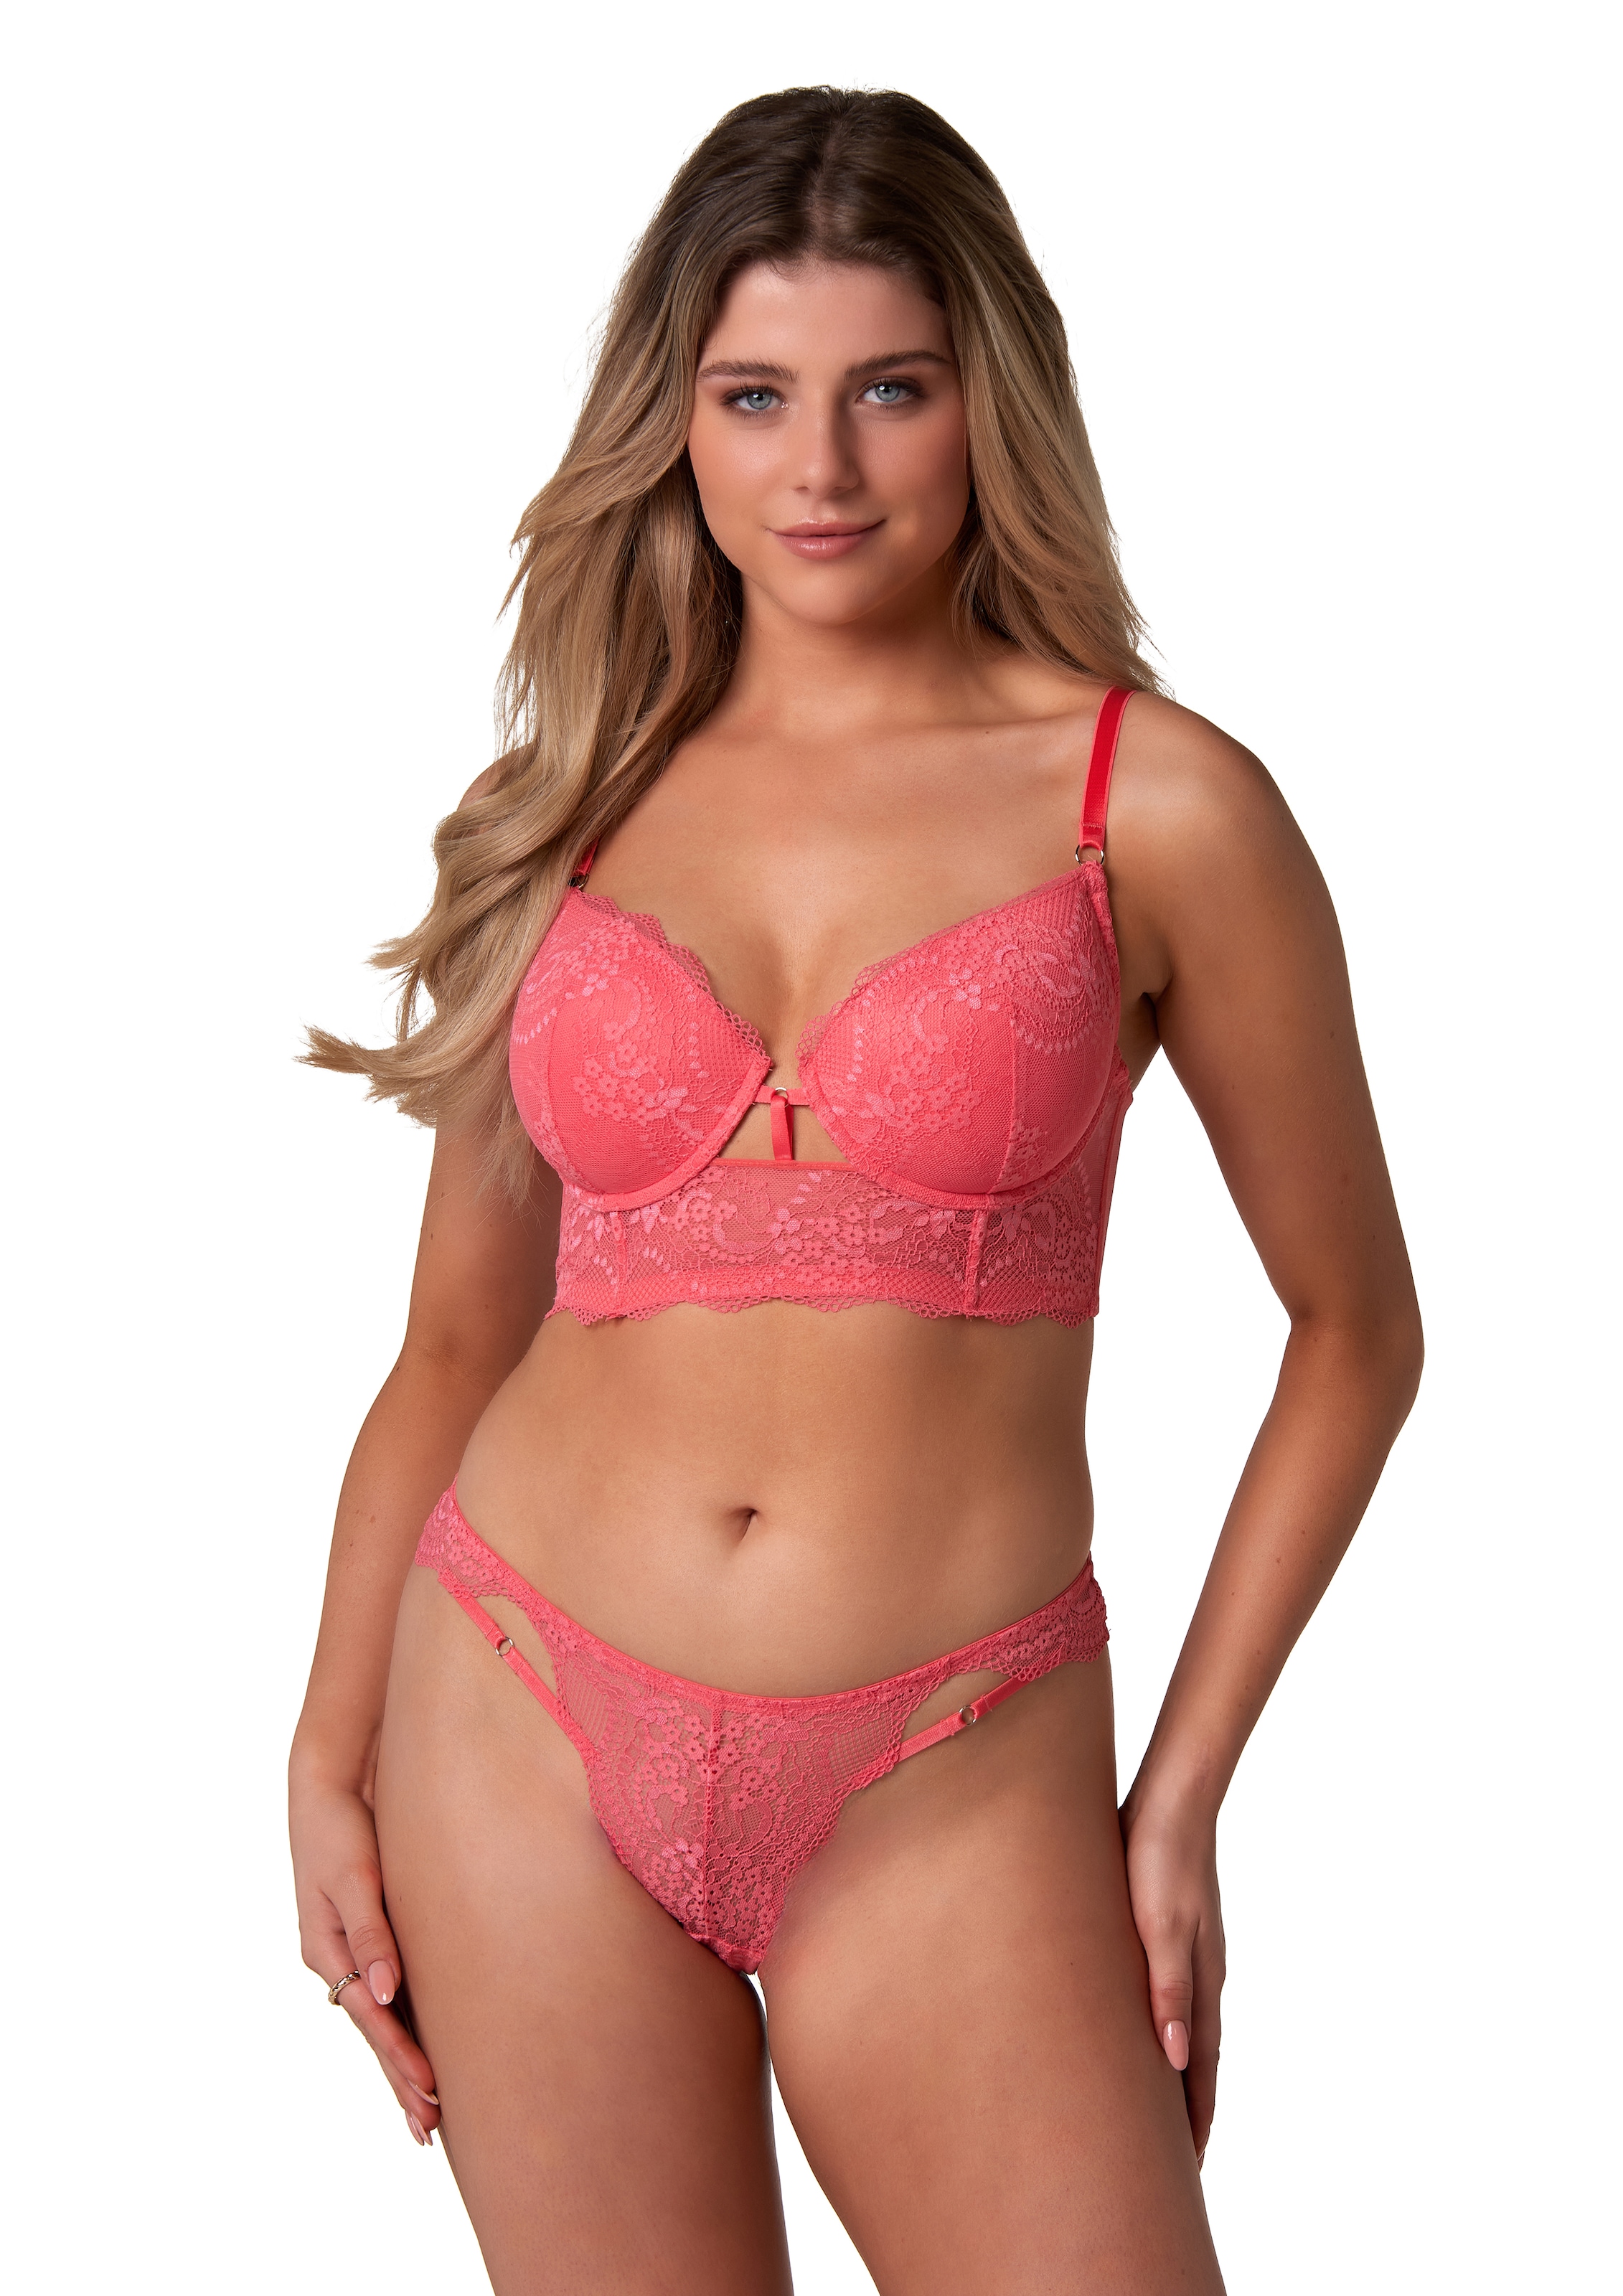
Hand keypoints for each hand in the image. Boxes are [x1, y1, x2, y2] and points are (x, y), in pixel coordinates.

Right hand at [290, 1761, 441, 2146]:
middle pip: (374, 2030)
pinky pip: (387, 1991)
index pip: (371, 2017)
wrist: (329, 1786)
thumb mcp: (354, 1875)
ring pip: (380, 2018)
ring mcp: (352, 1951)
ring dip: (403, 2061)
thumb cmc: (341, 1827)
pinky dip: (403, 2024)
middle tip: (429, 2131)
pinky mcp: (371, 1934)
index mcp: (327, 1950)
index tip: (431, 2093)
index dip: (401, 2056)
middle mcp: (337, 1959)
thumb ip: (371, 1931)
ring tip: (426, 2112)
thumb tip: (384, 1990)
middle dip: (401, 2079)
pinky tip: (420, 2048)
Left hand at [1118, 1792, 1224, 2165]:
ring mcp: (1189, 1951)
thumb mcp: (1159, 1927)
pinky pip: (1172, 1995)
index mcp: (1201, 1980)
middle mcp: (1201, 1973)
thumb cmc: (1160, 1858)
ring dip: (1176, 2073)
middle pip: (1198, 2058)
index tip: (1187, 2172)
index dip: (1194, 2120)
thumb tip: (1175, 2059)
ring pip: (1184, 2028)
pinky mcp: (1169, 1928)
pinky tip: (1147, 2027)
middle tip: (1175, 2163)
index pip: (1202, 2069)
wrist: (1173, 1795)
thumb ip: (1168, 1989)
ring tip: (1158, 2109)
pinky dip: (1165, 2028)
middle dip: (1187, 2110)